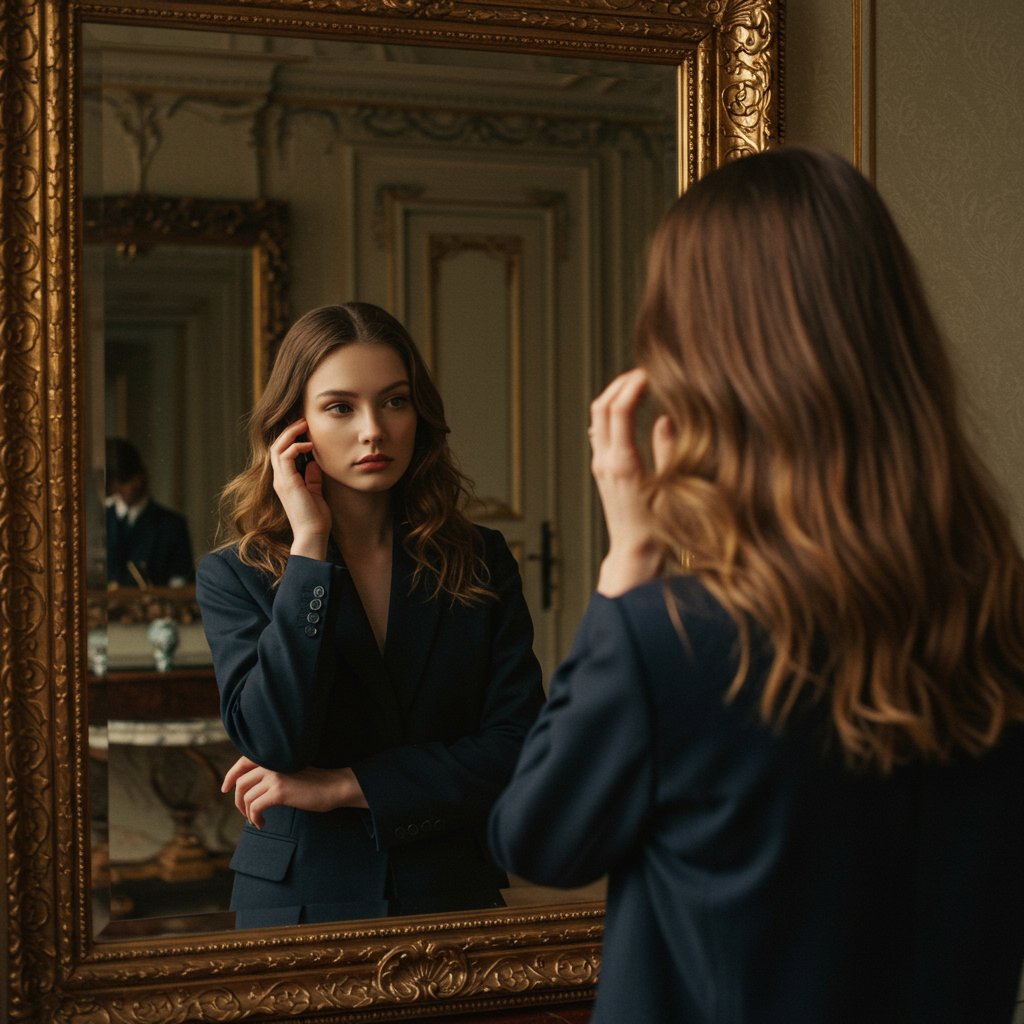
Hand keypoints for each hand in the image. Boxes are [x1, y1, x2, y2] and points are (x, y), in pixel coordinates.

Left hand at [222, 755, 367, 828]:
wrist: (333, 787)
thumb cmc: (314, 783)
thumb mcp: (290, 772)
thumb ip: (272, 773)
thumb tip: (250, 787)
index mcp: (273, 757)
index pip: (242, 762)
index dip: (230, 775)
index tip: (225, 789)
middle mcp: (271, 763)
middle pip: (240, 782)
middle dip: (237, 801)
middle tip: (245, 814)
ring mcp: (275, 776)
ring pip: (246, 796)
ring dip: (247, 813)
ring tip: (256, 820)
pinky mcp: (279, 791)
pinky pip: (255, 807)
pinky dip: (255, 818)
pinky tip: (263, 824)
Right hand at [270, 419, 330, 557]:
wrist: (312, 535)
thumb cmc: (316, 518)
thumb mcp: (315, 492)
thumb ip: (313, 478)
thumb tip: (315, 463)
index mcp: (285, 481)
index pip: (281, 453)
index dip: (290, 438)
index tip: (305, 429)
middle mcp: (279, 479)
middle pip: (276, 446)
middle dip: (289, 431)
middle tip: (303, 421)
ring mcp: (281, 480)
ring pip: (277, 448)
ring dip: (290, 434)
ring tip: (304, 425)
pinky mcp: (287, 483)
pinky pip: (285, 456)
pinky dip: (296, 447)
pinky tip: (309, 445)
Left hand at [589, 368, 675, 596]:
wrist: (634, 553)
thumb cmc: (657, 529)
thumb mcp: (669, 488)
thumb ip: (666, 450)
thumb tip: (665, 417)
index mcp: (622, 464)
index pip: (620, 411)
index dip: (634, 385)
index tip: (652, 372)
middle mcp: (605, 461)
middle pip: (602, 406)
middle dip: (621, 382)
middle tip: (645, 370)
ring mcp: (600, 464)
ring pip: (598, 416)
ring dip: (614, 394)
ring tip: (639, 382)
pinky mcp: (602, 468)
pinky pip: (601, 429)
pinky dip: (613, 410)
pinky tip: (631, 406)